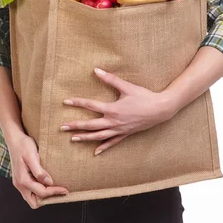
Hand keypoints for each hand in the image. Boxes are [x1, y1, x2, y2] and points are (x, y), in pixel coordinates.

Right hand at [7, 132, 68, 208]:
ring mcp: (19, 183)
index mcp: (22, 180)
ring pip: (32, 197)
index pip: (41, 192)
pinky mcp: (21, 179)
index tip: (65, 189)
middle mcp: (19, 184)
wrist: (14, 138)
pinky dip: (39, 190)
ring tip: (54, 188)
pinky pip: (31, 191)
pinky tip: (46, 183)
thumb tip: (49, 182)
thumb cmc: (23, 145)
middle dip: (46, 199)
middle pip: (34, 202)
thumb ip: (39, 171)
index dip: (54, 192)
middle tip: (59, 191)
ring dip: (43, 195)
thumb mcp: (32, 156)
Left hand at [60, 68, 174, 155]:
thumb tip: (96, 70)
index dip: (77, 103)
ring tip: (73, 139)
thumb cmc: (143, 96)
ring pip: (99, 136)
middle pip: (90, 125)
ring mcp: (119, 130)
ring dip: (85, 138)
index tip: (65, 102)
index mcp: (112, 109)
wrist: (160, 109)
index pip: (90, 106)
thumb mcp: (126, 86)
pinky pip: (112, 142)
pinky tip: (95, 152)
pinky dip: (103, 147)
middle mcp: (113, 122)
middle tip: (62, 127)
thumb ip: (110, 79)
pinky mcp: (126, 134)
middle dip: (75, 126)